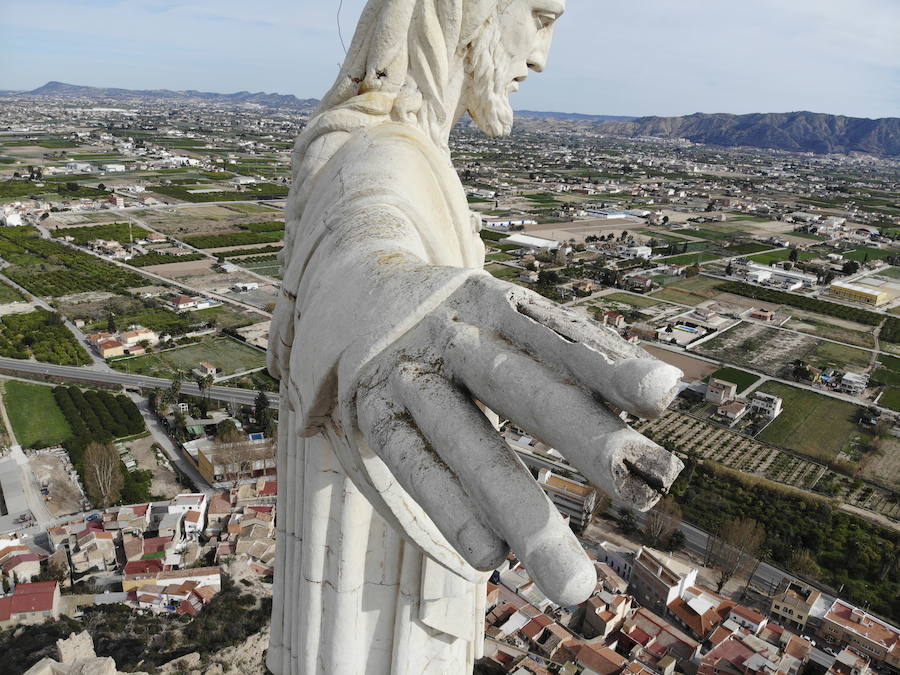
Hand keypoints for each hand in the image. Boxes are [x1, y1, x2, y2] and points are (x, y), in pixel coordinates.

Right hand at [351, 272, 683, 605]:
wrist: (351, 284)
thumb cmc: (453, 314)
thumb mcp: (500, 309)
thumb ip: (566, 347)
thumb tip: (664, 390)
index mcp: (491, 301)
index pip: (554, 332)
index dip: (606, 361)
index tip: (665, 394)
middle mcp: (452, 333)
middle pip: (521, 386)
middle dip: (585, 439)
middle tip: (648, 492)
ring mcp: (408, 373)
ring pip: (468, 443)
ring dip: (521, 511)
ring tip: (573, 584)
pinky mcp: (373, 414)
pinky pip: (413, 465)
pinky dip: (450, 509)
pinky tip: (489, 554)